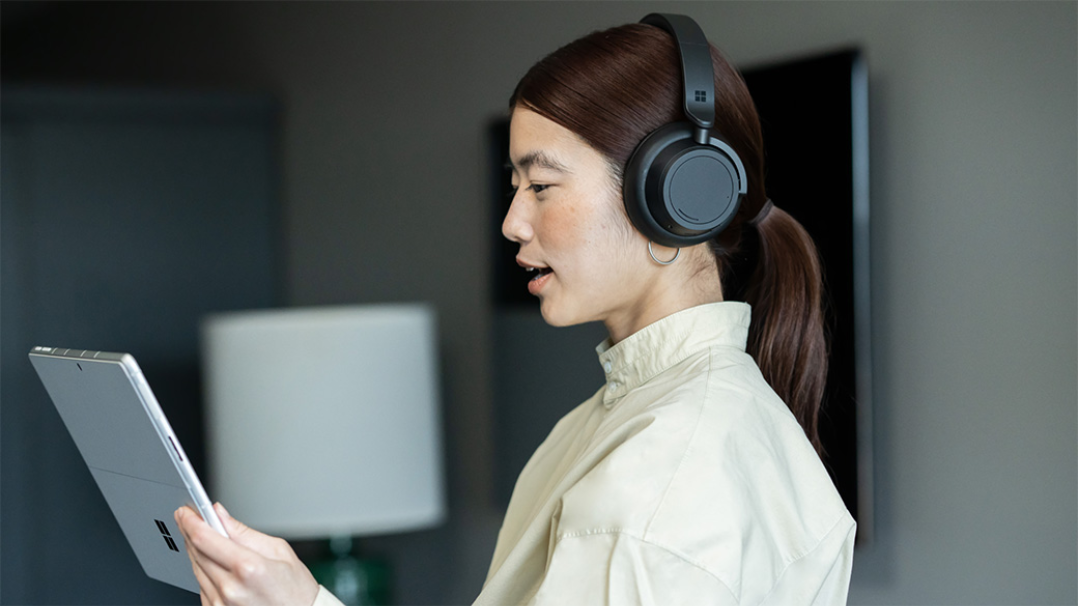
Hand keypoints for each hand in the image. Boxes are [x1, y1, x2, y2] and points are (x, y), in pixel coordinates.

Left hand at [175, 503, 319, 605]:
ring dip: (197, 552)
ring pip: (196, 570)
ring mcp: (221, 604)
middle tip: (188, 518)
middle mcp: (230, 589)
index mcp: (248, 568)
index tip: (185, 511)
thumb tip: (220, 515)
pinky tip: (215, 565)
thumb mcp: (279, 551)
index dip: (191, 521)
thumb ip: (244, 532)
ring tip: (206, 540)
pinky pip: (202, 587)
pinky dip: (205, 572)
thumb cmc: (296, 590)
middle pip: (196, 553)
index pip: (206, 539)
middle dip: (190, 533)